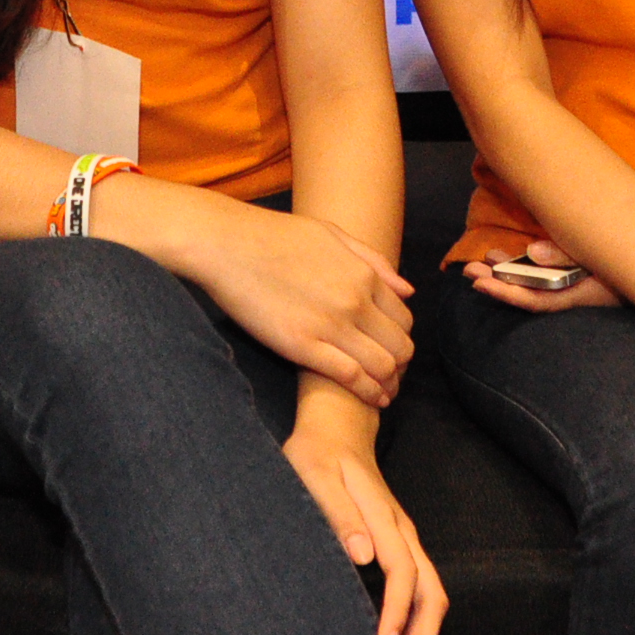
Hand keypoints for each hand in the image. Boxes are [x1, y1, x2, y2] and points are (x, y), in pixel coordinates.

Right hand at [164, 195, 416, 406]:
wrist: (227, 244)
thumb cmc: (274, 235)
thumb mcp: (332, 234)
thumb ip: (372, 261)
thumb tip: (407, 290)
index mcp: (364, 274)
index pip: (403, 319)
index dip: (402, 340)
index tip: (393, 351)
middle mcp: (356, 301)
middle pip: (400, 346)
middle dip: (401, 366)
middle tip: (391, 378)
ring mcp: (331, 325)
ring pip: (383, 366)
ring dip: (388, 384)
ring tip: (384, 394)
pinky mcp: (303, 346)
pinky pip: (351, 377)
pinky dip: (368, 392)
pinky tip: (371, 400)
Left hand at [285, 384, 448, 634]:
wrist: (337, 427)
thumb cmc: (317, 453)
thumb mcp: (313, 474)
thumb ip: (336, 512)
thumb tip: (361, 555)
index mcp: (385, 518)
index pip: (403, 573)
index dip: (397, 612)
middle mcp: (404, 533)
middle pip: (433, 592)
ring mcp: (406, 540)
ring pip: (432, 596)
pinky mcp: (400, 547)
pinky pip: (421, 591)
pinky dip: (416, 625)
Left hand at [460, 236, 620, 312]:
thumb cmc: (633, 264)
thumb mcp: (602, 258)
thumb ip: (567, 255)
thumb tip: (532, 252)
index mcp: (578, 296)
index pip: (535, 300)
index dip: (506, 293)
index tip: (480, 282)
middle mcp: (572, 295)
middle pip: (527, 293)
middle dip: (497, 283)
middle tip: (468, 271)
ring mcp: (574, 287)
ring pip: (533, 283)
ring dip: (507, 272)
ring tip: (480, 261)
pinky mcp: (576, 277)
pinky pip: (544, 275)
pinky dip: (525, 265)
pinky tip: (507, 256)